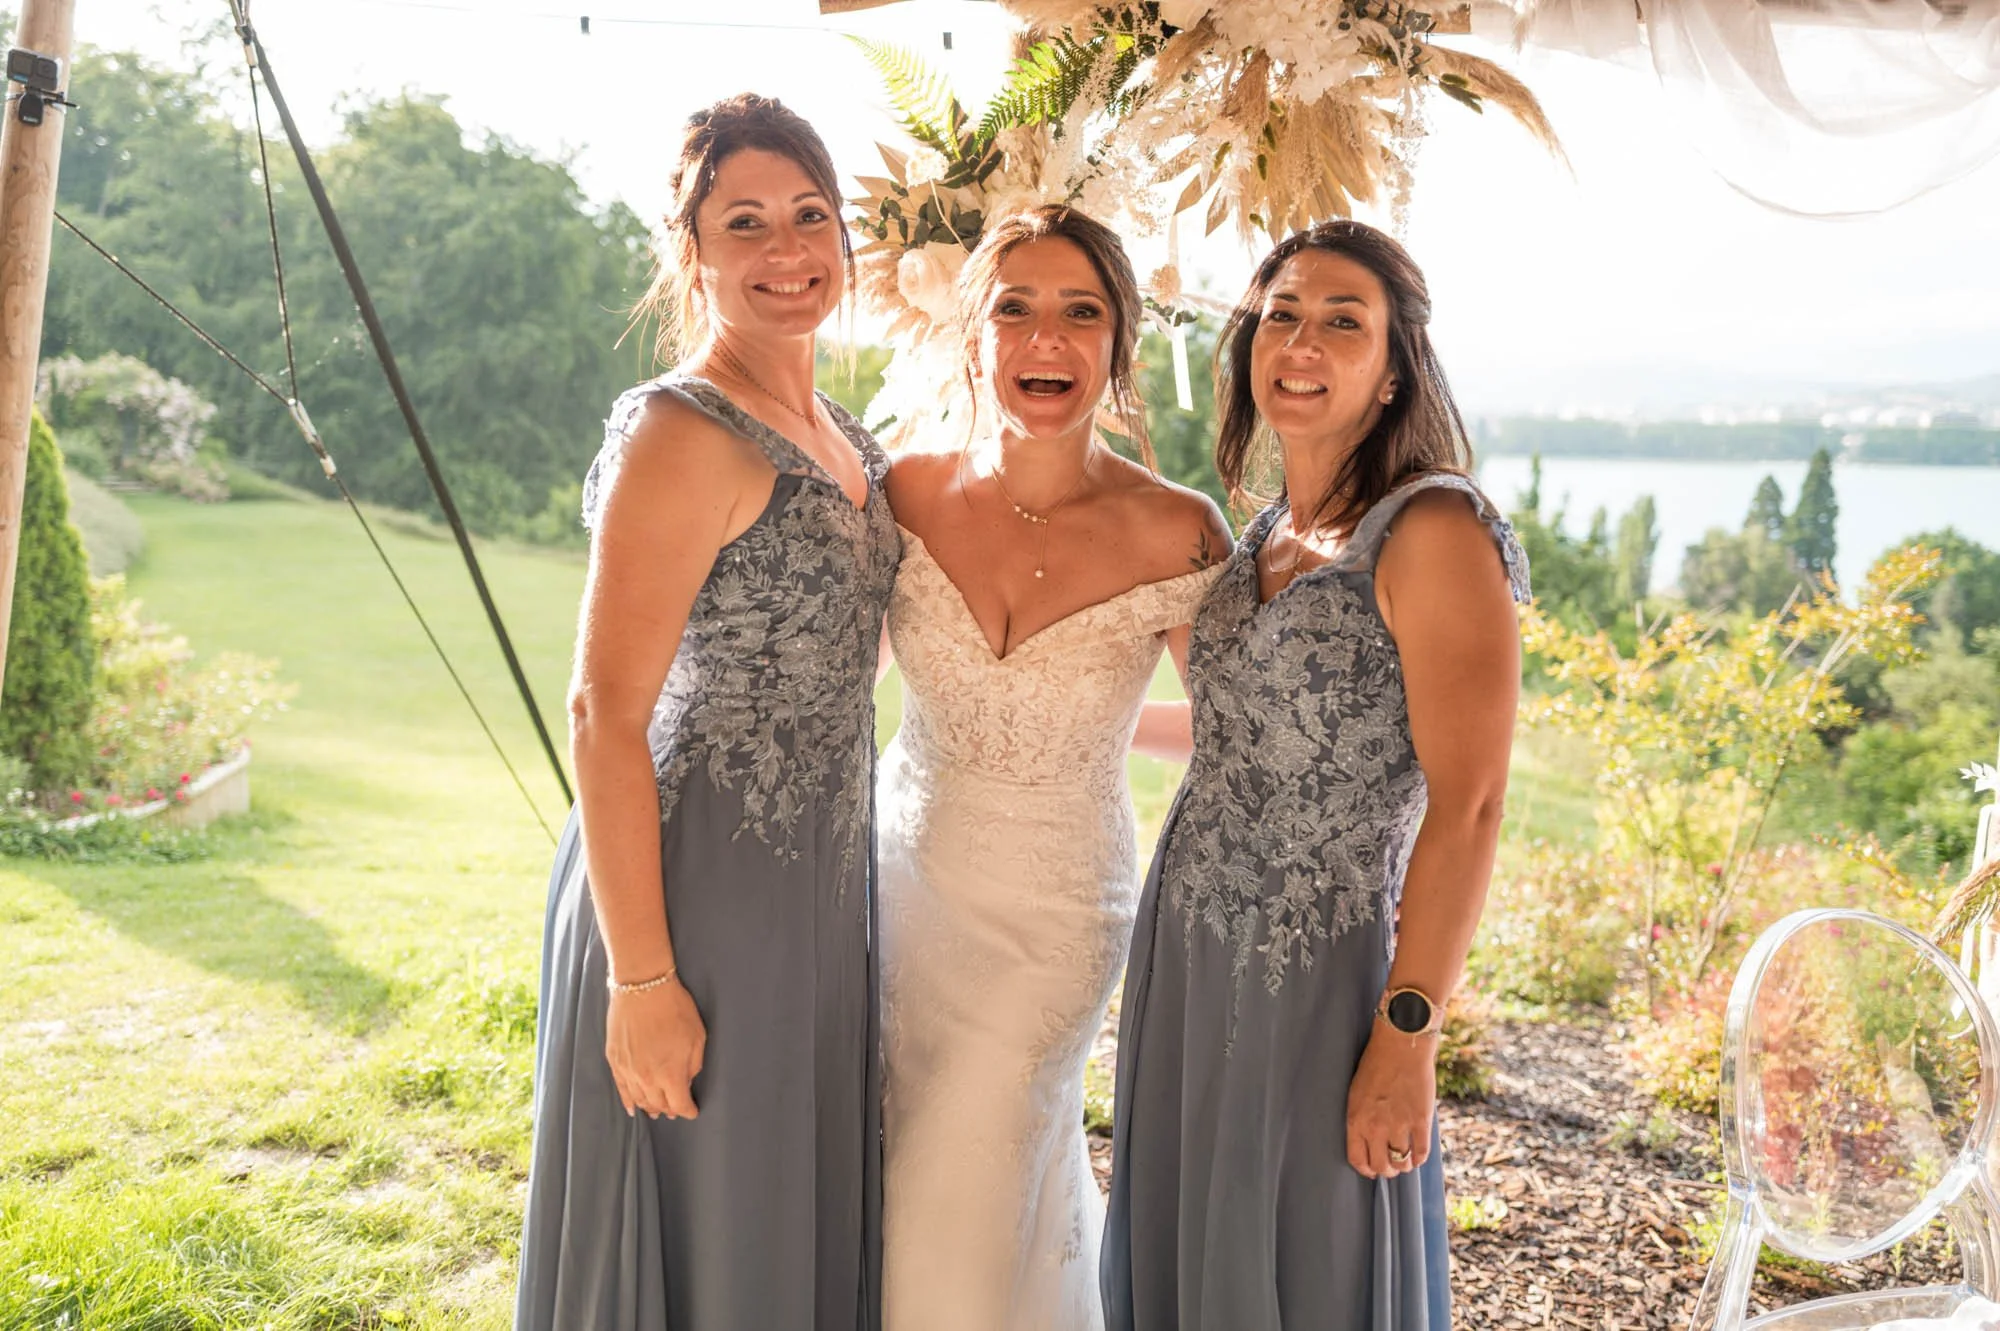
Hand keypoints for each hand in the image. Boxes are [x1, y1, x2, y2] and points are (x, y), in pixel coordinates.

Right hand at [606, 978, 705, 1120]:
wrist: (643, 987)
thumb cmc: (674, 1008)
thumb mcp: (697, 1036)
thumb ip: (693, 1066)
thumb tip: (686, 1083)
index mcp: (670, 1074)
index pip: (679, 1105)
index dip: (688, 1110)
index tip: (692, 1110)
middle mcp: (647, 1078)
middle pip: (659, 1104)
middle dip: (670, 1109)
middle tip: (676, 1108)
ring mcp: (628, 1071)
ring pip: (640, 1100)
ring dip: (650, 1107)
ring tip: (657, 1110)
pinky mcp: (614, 1061)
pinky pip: (621, 1089)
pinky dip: (628, 1101)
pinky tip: (633, 1108)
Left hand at [1346, 1026, 1435, 1179]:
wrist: (1400, 1047)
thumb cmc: (1375, 1065)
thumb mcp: (1356, 1093)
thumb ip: (1361, 1118)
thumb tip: (1367, 1140)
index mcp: (1356, 1120)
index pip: (1357, 1159)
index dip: (1365, 1169)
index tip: (1371, 1170)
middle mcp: (1375, 1127)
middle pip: (1381, 1166)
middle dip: (1386, 1171)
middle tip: (1391, 1168)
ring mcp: (1399, 1125)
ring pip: (1401, 1162)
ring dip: (1403, 1166)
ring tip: (1404, 1162)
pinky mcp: (1420, 1121)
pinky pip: (1421, 1152)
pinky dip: (1420, 1159)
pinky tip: (1418, 1157)